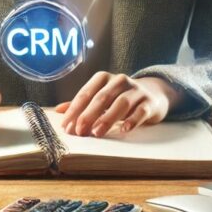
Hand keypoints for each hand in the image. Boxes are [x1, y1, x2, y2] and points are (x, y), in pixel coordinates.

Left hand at [54, 72, 183, 137]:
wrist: (153, 93)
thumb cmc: (120, 97)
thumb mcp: (101, 97)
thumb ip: (81, 104)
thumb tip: (58, 111)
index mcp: (104, 78)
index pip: (86, 93)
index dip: (75, 110)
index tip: (66, 126)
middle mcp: (119, 81)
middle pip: (102, 97)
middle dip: (89, 114)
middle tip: (79, 131)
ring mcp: (136, 90)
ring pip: (121, 103)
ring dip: (108, 118)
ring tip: (97, 132)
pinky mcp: (149, 102)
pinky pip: (141, 110)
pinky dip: (133, 120)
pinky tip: (124, 129)